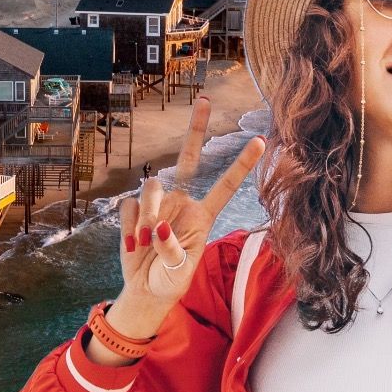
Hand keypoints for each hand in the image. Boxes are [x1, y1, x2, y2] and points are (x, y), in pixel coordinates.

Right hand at [111, 96, 264, 336]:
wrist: (144, 290)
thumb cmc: (170, 281)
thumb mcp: (178, 271)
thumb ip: (172, 249)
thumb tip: (160, 227)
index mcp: (203, 215)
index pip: (224, 185)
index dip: (242, 164)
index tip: (260, 141)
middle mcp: (182, 202)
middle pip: (189, 159)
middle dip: (196, 129)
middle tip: (205, 100)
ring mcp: (158, 204)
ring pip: (151, 187)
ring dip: (149, 213)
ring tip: (145, 242)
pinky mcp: (135, 211)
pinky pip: (130, 207)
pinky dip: (130, 227)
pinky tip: (133, 244)